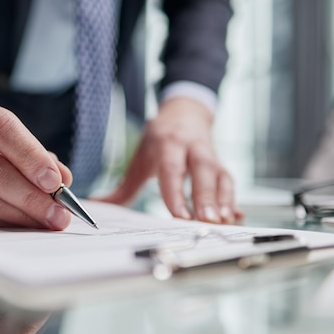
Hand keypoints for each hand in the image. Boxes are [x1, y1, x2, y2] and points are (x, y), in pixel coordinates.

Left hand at [98, 97, 242, 223]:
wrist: (185, 112)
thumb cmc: (160, 140)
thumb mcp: (140, 158)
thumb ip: (122, 187)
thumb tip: (97, 205)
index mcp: (168, 144)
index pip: (172, 170)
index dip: (177, 193)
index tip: (180, 216)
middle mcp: (192, 147)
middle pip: (202, 171)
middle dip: (207, 197)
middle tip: (209, 220)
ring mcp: (210, 155)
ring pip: (221, 176)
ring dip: (224, 200)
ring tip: (224, 221)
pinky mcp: (221, 164)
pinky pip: (229, 181)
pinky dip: (233, 200)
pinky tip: (236, 217)